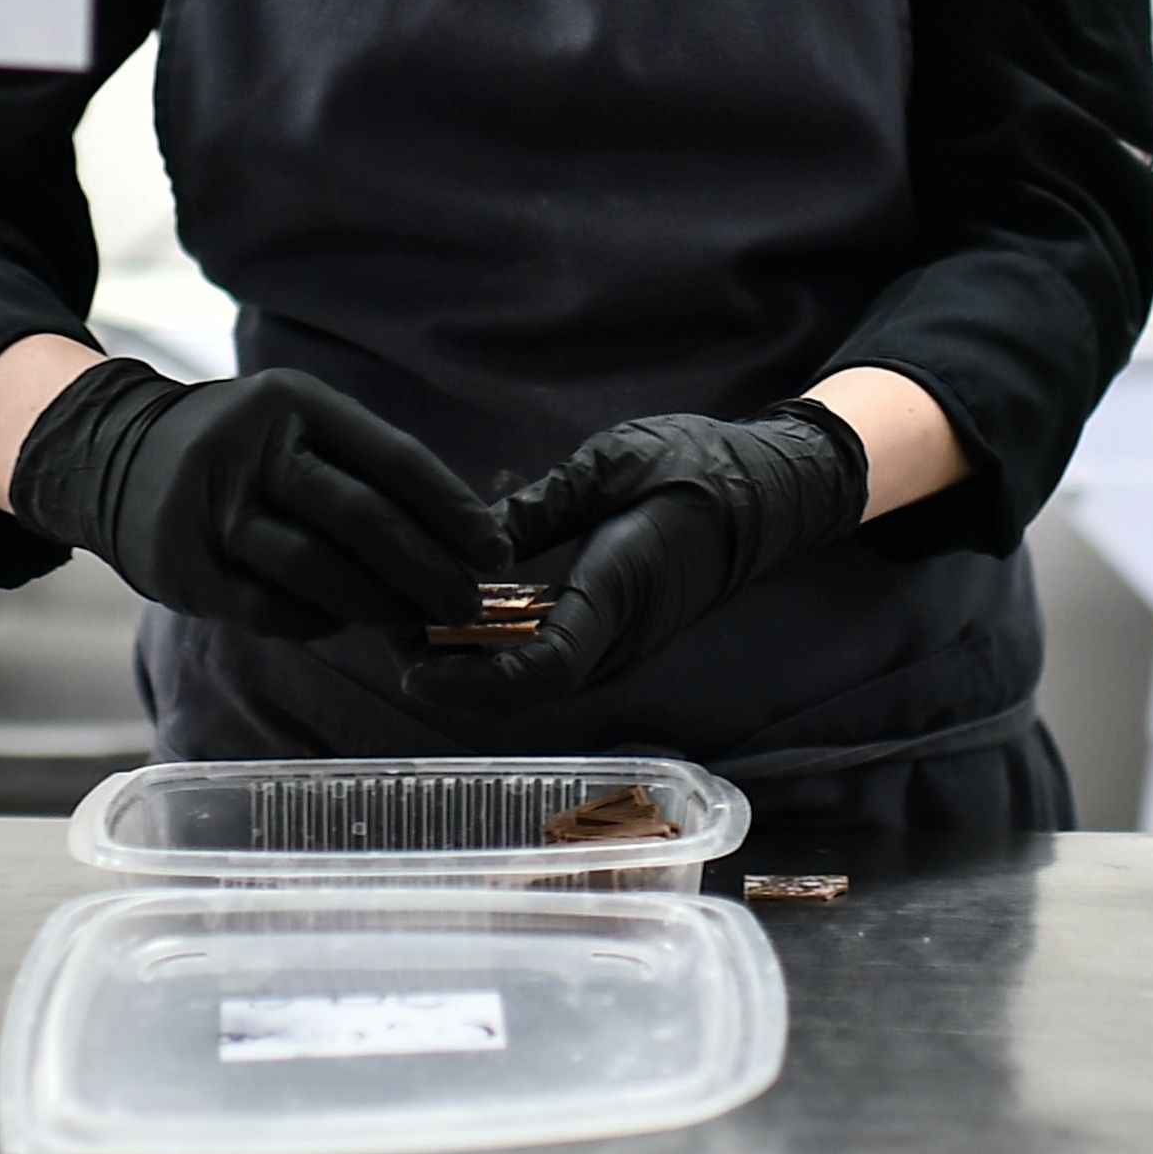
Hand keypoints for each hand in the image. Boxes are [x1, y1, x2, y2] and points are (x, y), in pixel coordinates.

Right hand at [5, 361, 499, 636]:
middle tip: (465, 603)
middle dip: (425, 569)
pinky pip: (268, 607)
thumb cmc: (240, 450)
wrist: (115, 457)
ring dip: (378, 604)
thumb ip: (363, 468)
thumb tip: (457, 539)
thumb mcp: (295, 424)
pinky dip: (316, 620)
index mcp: (291, 402)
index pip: (392, 457)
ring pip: (314, 569)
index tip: (494, 550)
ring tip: (416, 621)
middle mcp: (248, 447)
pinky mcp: (181, 566)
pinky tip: (344, 622)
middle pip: (359, 517)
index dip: (452, 510)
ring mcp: (209, 508)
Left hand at [404, 403, 870, 715]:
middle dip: (453, 673)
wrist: (765, 492)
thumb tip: (471, 539)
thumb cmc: (693, 466)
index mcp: (620, 590)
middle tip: (387, 631)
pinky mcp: (616, 633)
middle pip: (527, 687)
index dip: (473, 678)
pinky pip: (551, 657)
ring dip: (471, 663)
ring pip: (535, 678)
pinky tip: (458, 614)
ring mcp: (621, 642)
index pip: (545, 667)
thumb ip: (539, 507)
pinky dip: (499, 647)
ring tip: (407, 621)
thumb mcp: (606, 468)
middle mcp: (620, 635)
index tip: (413, 663)